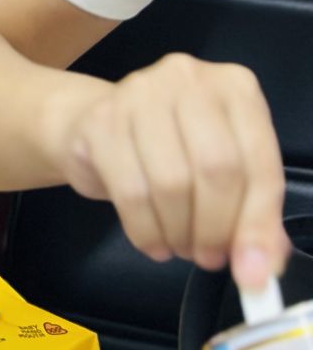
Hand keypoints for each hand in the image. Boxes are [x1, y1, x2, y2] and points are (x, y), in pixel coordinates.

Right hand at [50, 54, 289, 291]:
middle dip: (214, 228)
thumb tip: (258, 270)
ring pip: (171, 183)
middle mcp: (187, 78)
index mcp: (235, 87)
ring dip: (178, 232)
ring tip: (179, 247)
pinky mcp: (99, 121)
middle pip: (215, 169)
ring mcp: (138, 94)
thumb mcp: (225, 172)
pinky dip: (144, 230)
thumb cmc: (171, 148)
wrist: (91, 124)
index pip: (258, 161)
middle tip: (209, 258)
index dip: (258, 221)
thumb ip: (253, 215)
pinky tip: (152, 241)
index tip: (253, 271)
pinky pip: (129, 191)